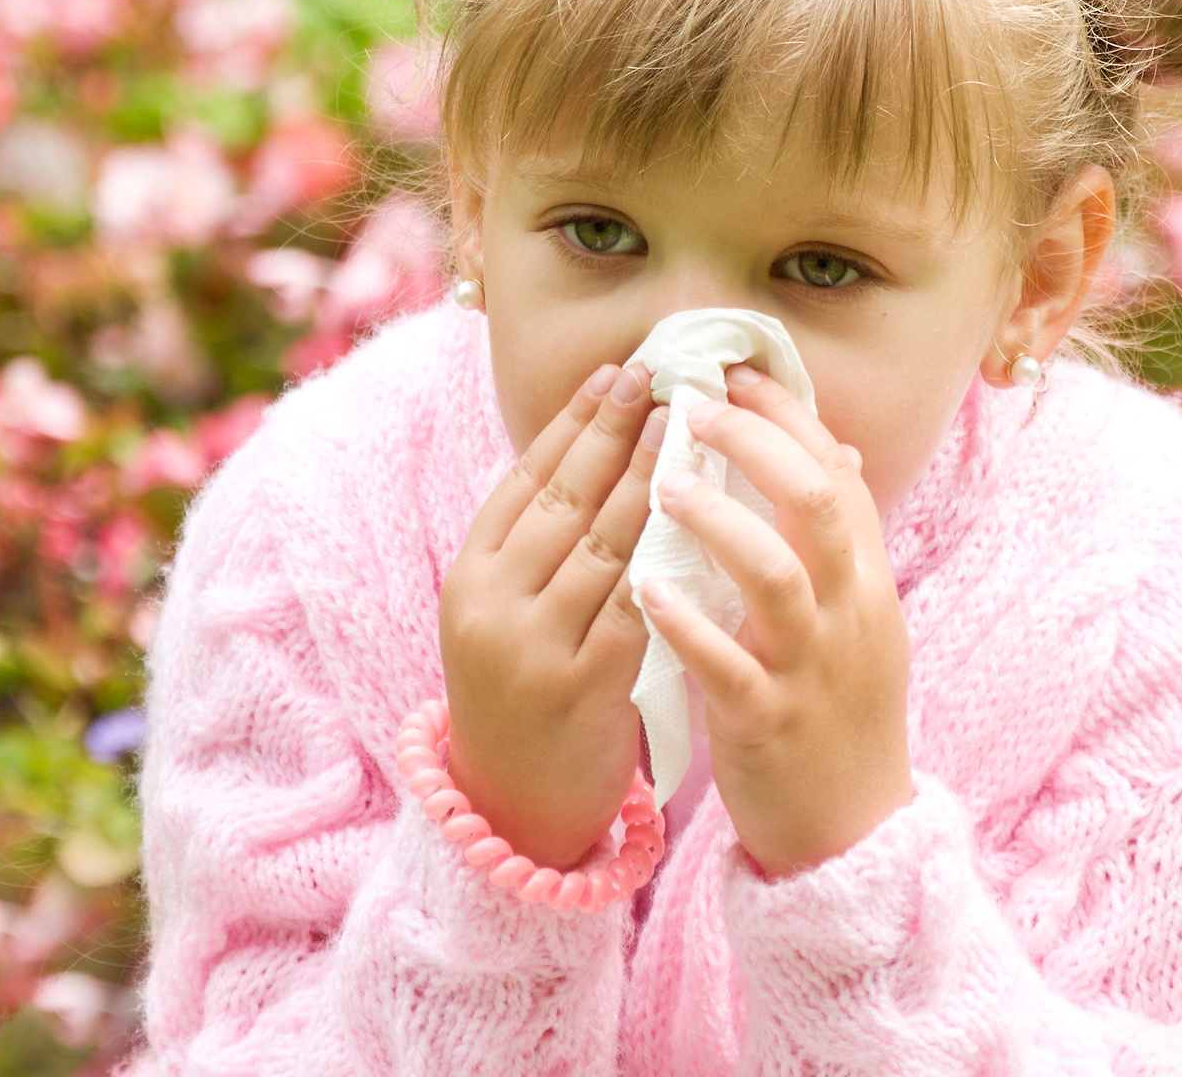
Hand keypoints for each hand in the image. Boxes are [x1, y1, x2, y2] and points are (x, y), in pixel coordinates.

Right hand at [441, 363, 662, 869]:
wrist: (515, 810)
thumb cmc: (530, 693)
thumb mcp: (512, 611)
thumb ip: (546, 542)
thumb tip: (606, 446)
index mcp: (472, 576)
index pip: (526, 479)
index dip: (574, 421)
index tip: (620, 372)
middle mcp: (493, 604)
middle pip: (565, 498)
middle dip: (616, 431)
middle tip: (665, 376)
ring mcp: (536, 646)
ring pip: (606, 543)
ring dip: (653, 479)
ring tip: (692, 427)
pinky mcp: (585, 686)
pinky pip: (640, 604)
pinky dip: (676, 556)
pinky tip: (709, 517)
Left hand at [636, 363, 913, 876]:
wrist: (853, 833)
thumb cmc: (841, 714)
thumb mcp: (862, 619)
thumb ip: (844, 539)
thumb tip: (834, 449)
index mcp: (867, 582)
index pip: (836, 475)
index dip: (789, 418)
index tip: (735, 374)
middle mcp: (848, 614)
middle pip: (813, 503)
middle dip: (755, 445)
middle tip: (693, 406)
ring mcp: (810, 667)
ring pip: (775, 574)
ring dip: (717, 520)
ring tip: (663, 484)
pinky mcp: (767, 720)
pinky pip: (725, 662)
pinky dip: (684, 621)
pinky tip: (643, 588)